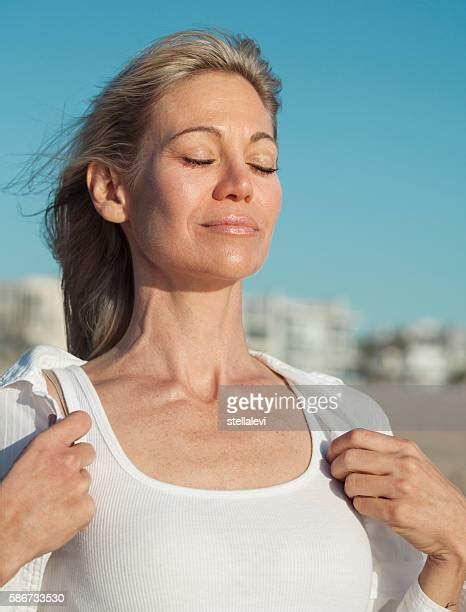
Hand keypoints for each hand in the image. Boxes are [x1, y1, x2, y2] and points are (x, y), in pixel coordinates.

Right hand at [0, 411, 95, 582]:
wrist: (5, 533)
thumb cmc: (10, 498)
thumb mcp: (26, 460)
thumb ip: (49, 446)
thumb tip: (60, 430)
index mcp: (48, 445)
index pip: (81, 421)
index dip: (80, 428)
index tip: (77, 436)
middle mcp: (67, 461)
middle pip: (89, 451)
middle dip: (78, 462)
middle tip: (60, 478)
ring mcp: (79, 484)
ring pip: (86, 480)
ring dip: (75, 489)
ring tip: (53, 502)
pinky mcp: (86, 507)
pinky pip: (88, 504)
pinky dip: (77, 511)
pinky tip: (59, 516)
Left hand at [325, 428, 465, 564]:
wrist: (458, 528)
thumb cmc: (429, 494)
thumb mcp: (414, 463)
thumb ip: (386, 453)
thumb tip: (346, 449)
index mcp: (404, 448)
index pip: (358, 435)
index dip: (337, 445)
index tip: (332, 456)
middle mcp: (404, 464)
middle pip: (350, 458)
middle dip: (336, 469)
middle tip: (338, 477)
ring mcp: (402, 488)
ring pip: (352, 483)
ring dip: (348, 491)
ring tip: (357, 495)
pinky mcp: (398, 512)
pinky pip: (361, 505)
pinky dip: (359, 507)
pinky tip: (369, 508)